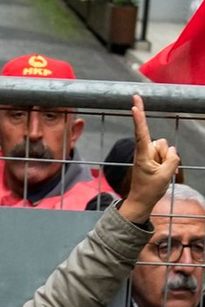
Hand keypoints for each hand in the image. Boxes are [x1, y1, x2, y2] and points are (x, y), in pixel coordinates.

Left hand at [119, 95, 179, 224]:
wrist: (141, 202)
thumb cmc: (149, 190)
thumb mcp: (164, 176)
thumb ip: (172, 159)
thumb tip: (172, 150)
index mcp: (142, 155)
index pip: (141, 132)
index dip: (139, 118)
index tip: (134, 104)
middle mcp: (144, 152)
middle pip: (162, 143)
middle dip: (165, 155)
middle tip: (158, 172)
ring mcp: (148, 155)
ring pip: (165, 148)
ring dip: (166, 160)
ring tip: (159, 174)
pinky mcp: (152, 158)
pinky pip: (166, 155)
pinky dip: (168, 163)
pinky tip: (164, 174)